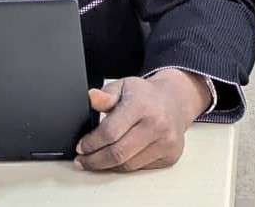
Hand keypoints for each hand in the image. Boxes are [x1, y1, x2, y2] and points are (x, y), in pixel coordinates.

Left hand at [74, 70, 211, 171]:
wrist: (174, 101)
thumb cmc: (145, 95)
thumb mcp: (122, 86)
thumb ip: (105, 95)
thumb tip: (91, 98)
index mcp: (141, 106)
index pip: (110, 132)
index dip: (91, 143)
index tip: (80, 146)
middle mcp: (157, 125)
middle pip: (119, 153)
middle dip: (95, 160)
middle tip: (82, 160)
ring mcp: (166, 143)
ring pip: (128, 165)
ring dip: (107, 167)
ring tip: (94, 161)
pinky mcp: (170, 157)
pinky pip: (140, 168)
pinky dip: (124, 166)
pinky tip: (114, 161)